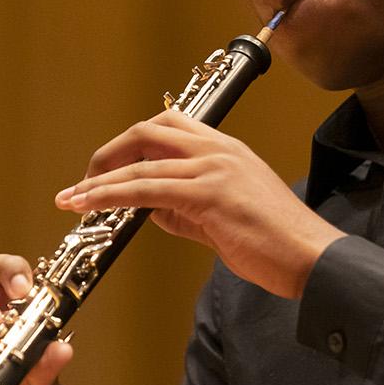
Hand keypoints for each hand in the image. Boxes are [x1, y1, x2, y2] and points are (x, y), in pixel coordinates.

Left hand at [54, 109, 344, 299]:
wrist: (312, 258)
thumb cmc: (274, 243)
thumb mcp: (222, 219)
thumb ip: (185, 208)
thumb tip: (148, 208)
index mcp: (226, 149)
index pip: (168, 126)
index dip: (130, 144)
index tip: (106, 169)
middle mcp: (219, 149)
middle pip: (148, 131)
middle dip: (108, 154)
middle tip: (83, 182)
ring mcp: (214, 168)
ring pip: (141, 162)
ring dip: (98, 181)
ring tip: (72, 199)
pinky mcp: (210, 194)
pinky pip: (148, 189)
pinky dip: (113, 197)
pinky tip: (92, 207)